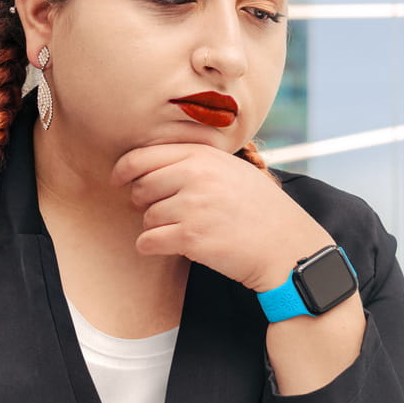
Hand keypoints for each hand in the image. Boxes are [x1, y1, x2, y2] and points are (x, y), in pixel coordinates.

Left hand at [111, 143, 333, 292]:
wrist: (285, 246)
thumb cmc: (260, 210)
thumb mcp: (233, 170)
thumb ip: (196, 162)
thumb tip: (151, 165)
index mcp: (203, 155)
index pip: (143, 156)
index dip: (124, 169)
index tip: (118, 180)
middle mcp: (195, 176)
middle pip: (140, 187)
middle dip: (144, 202)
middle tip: (164, 211)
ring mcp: (192, 206)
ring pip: (146, 217)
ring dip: (156, 227)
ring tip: (185, 230)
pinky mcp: (191, 237)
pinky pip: (148, 241)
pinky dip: (152, 247)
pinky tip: (171, 246)